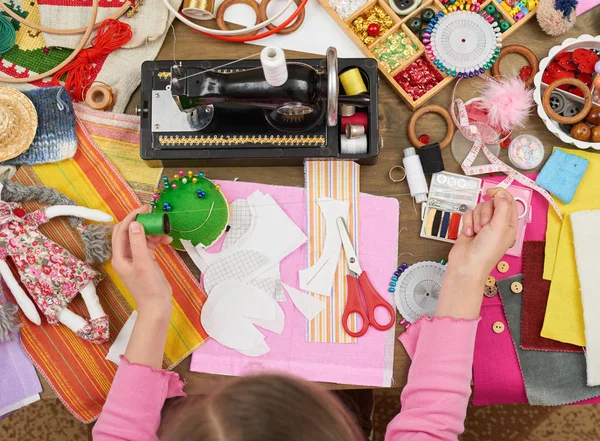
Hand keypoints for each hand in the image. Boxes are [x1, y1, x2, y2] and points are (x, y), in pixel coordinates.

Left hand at [111, 206, 173, 321]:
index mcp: (120, 256)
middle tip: (154, 215)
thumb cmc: (149, 288)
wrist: (157, 306)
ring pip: (140, 237)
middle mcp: (125, 256)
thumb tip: (136, 223)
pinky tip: (166, 240)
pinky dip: (156, 240)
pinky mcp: (145, 261)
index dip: (132, 217)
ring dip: (151, 232)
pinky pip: (148, 245)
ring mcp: (135, 258)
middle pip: (130, 232)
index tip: (145, 208)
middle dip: (141, 222)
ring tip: (164, 231)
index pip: (122, 231)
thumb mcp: (144, 264)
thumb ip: (139, 243)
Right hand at [436, 188, 517, 318]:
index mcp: (509, 225)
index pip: (508, 202)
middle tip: (485, 224)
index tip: (490, 192)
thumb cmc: (486, 252)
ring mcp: (483, 226)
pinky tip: (469, 234)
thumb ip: (502, 207)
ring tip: (477, 232)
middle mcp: (497, 225)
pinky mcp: (470, 227)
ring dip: (475, 219)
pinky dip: (467, 223)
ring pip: (478, 208)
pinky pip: (468, 215)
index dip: (500, 194)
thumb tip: (500, 193)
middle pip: (491, 204)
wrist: (467, 265)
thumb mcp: (499, 227)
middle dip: (485, 212)